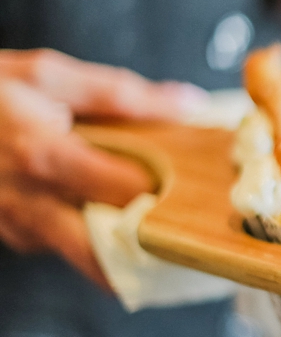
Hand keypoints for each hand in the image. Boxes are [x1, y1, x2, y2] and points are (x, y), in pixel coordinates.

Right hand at [0, 49, 204, 286]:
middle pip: (110, 254)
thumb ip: (118, 96)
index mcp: (45, 158)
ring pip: (87, 259)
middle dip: (154, 248)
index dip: (172, 195)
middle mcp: (29, 204)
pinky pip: (61, 246)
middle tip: (192, 232)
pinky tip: (113, 216)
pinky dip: (93, 238)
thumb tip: (186, 104)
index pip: (129, 194)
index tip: (205, 190)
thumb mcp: (44, 76)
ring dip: (128, 250)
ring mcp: (16, 227)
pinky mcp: (11, 237)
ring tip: (163, 227)